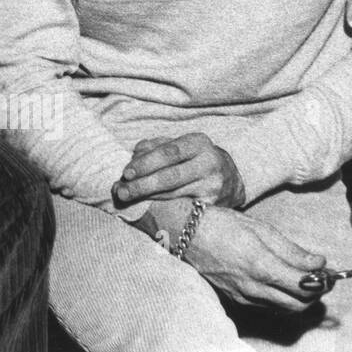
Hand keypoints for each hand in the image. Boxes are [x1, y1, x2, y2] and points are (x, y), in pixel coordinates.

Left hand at [112, 132, 245, 207]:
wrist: (231, 180)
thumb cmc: (194, 159)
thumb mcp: (179, 146)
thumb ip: (154, 147)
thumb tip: (134, 155)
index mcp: (198, 142)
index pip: (168, 152)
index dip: (146, 163)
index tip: (125, 173)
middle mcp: (210, 162)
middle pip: (171, 176)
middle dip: (142, 185)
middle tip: (121, 191)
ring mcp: (214, 185)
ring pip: (174, 194)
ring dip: (147, 198)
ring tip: (126, 199)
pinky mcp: (215, 205)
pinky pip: (182, 207)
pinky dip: (162, 207)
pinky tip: (146, 209)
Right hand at [185, 206, 326, 312]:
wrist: (184, 232)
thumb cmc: (221, 224)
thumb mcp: (259, 228)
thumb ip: (291, 249)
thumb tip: (317, 262)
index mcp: (261, 265)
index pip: (304, 286)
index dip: (321, 281)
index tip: (324, 270)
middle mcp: (253, 286)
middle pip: (298, 304)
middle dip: (312, 294)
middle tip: (314, 278)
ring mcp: (242, 295)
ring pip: (283, 308)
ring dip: (296, 297)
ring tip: (295, 278)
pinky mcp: (234, 298)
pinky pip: (266, 305)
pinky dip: (278, 297)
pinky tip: (274, 281)